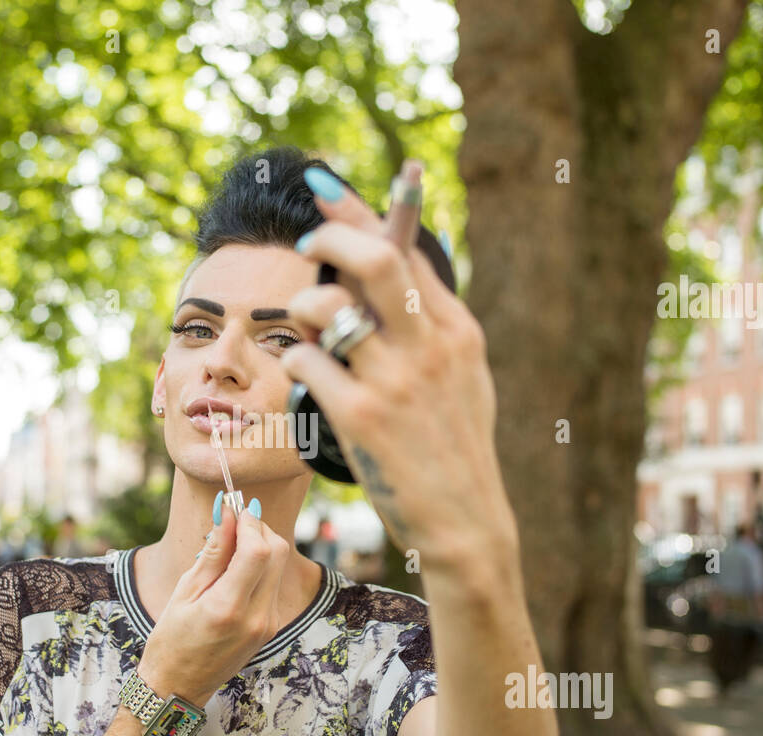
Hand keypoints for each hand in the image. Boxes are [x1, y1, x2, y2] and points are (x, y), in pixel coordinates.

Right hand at [136, 498, 289, 707]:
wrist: (178, 686)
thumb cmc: (171, 639)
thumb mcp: (184, 591)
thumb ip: (213, 552)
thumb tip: (228, 514)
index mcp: (229, 608)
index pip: (258, 550)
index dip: (249, 522)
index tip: (234, 506)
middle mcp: (257, 617)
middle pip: (277, 552)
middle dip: (259, 527)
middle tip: (234, 520)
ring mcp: (268, 624)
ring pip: (279, 565)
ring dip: (261, 544)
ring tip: (230, 543)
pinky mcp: (271, 626)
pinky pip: (272, 583)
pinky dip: (260, 566)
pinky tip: (236, 567)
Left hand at [281, 166, 516, 570]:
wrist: (464, 522)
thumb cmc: (455, 449)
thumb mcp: (465, 378)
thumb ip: (435, 325)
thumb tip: (408, 263)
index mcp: (457, 331)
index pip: (406, 251)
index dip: (361, 211)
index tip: (322, 185)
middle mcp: (430, 346)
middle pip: (373, 259)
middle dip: (329, 235)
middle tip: (306, 241)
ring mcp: (396, 381)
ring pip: (328, 307)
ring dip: (305, 310)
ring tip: (307, 331)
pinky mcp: (362, 417)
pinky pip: (307, 362)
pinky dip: (297, 361)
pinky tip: (306, 376)